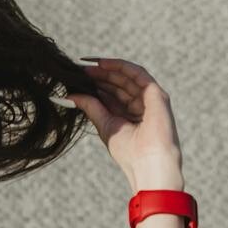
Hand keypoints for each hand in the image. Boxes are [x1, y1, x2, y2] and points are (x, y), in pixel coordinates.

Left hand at [69, 57, 183, 185]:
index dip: (95, 84)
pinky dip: (121, 66)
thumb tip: (70, 95)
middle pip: (119, 83)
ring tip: (87, 66)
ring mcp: (150, 99)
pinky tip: (103, 64)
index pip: (112, 94)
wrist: (149, 164)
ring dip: (108, 69)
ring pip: (127, 76)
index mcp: (129, 114)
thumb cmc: (129, 152)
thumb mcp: (104, 125)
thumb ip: (91, 107)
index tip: (77, 78)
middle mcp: (140, 105)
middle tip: (80, 69)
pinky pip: (138, 74)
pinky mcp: (157, 94)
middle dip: (99, 75)